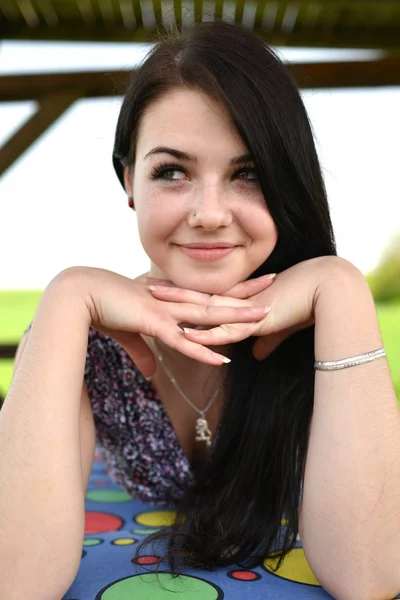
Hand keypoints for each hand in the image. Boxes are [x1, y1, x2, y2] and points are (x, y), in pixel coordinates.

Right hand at [53, 266, 274, 375]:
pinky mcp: (153, 324)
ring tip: (264, 316)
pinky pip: (184, 342)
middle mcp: (173, 301)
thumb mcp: (129, 332)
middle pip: (217, 297)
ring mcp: (166, 312)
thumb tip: (153, 371)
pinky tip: (224, 359)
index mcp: (170, 298)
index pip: (208, 293)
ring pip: (208, 316)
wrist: (81, 294)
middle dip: (246, 292)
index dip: (231, 289)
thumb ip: (144, 352)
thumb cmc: (104, 307)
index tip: (254, 284)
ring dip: (236, 318)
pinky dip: (204, 351)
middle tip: (275, 282)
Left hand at [147, 257, 340, 359]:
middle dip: (170, 291)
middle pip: (196, 296)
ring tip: (151, 300)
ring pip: (203, 308)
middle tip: (144, 283)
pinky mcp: (256, 321)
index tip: (164, 286)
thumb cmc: (308, 304)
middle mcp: (238, 302)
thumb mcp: (281, 325)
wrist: (328, 289)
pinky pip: (225, 331)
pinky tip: (185, 336)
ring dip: (177, 306)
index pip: (205, 295)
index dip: (184, 291)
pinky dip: (206, 335)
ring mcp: (244, 311)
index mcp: (241, 300)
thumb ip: (267, 339)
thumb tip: (258, 353)